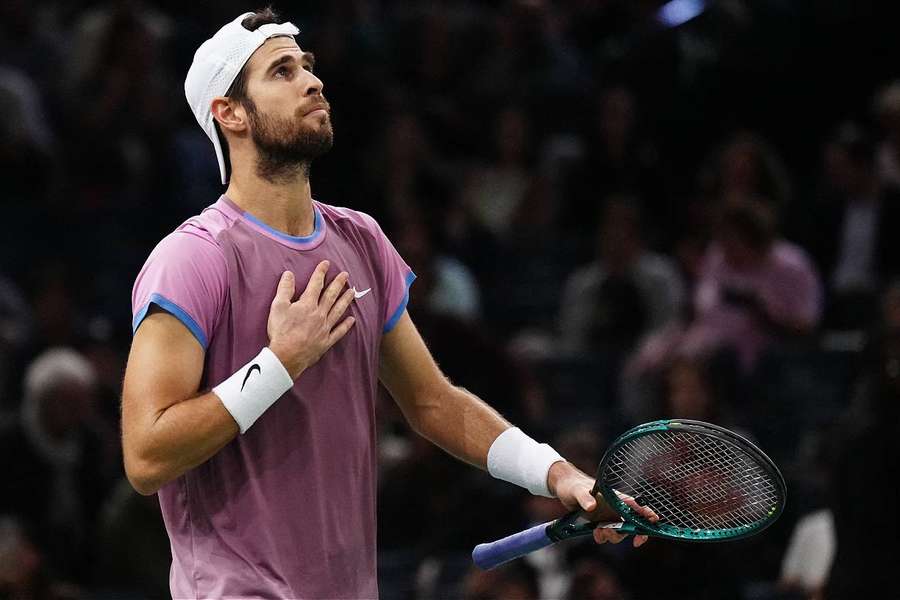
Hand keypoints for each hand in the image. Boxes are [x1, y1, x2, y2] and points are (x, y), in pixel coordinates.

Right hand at [267, 261, 356, 378]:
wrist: (286, 356)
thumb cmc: (281, 331)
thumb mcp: (278, 306)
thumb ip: (284, 289)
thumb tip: (289, 274)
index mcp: (307, 304)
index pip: (316, 284)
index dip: (321, 272)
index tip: (326, 264)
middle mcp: (319, 314)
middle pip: (331, 296)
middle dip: (338, 284)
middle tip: (346, 275)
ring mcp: (324, 328)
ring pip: (338, 311)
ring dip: (346, 300)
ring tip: (353, 292)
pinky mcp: (326, 341)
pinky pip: (339, 332)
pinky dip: (346, 325)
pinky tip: (352, 320)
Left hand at [547, 461, 657, 546]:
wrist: (564, 488)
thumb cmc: (573, 485)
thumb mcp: (577, 491)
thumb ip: (585, 497)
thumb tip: (592, 507)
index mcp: (617, 498)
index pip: (638, 506)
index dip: (648, 515)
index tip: (652, 524)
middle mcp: (616, 507)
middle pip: (634, 524)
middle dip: (631, 533)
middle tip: (625, 538)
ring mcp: (610, 516)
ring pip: (621, 532)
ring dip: (613, 536)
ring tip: (599, 532)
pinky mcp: (602, 522)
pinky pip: (608, 535)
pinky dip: (604, 537)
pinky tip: (595, 533)